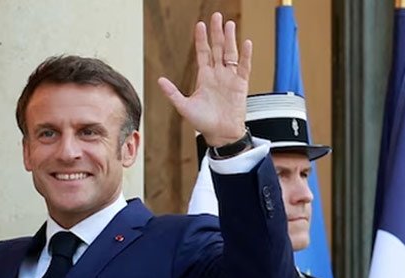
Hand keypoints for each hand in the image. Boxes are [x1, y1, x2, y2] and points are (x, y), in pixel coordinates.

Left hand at [158, 12, 250, 146]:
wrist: (220, 134)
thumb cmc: (203, 123)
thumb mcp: (184, 107)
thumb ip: (172, 93)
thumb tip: (159, 81)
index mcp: (204, 78)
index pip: (203, 53)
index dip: (201, 40)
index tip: (200, 25)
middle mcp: (218, 75)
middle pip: (218, 48)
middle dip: (216, 33)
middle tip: (216, 16)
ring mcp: (230, 78)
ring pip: (230, 53)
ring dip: (230, 39)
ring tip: (229, 24)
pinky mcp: (241, 85)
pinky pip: (244, 67)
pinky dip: (245, 55)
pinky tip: (245, 43)